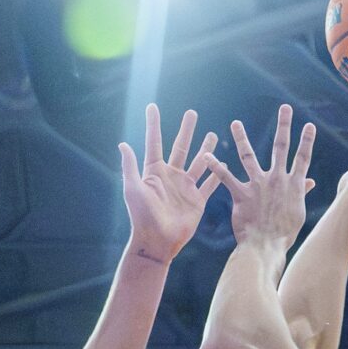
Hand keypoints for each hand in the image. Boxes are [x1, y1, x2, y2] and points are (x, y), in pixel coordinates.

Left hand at [121, 105, 221, 263]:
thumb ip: (130, 166)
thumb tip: (122, 144)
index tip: (152, 107)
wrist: (157, 242)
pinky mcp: (197, 201)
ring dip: (205, 148)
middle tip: (192, 113)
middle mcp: (170, 177)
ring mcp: (185, 188)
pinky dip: (217, 174)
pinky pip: (210, 184)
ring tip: (213, 134)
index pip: (154, 142)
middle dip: (187, 130)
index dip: (153, 125)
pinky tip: (225, 163)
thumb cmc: (142, 216)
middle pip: (181, 147)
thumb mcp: (133, 189)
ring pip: (198, 162)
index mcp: (154, 172)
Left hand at [218, 107, 317, 246]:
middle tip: (285, 108)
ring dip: (242, 138)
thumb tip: (310, 181)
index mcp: (293, 184)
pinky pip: (226, 177)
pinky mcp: (241, 194)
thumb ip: (300, 193)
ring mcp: (258, 185)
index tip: (309, 126)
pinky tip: (207, 156)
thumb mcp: (297, 213)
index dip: (307, 141)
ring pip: (249, 156)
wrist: (266, 247)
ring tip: (235, 123)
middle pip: (281, 147)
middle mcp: (277, 179)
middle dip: (284, 126)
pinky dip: (216, 166)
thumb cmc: (283, 234)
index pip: (303, 157)